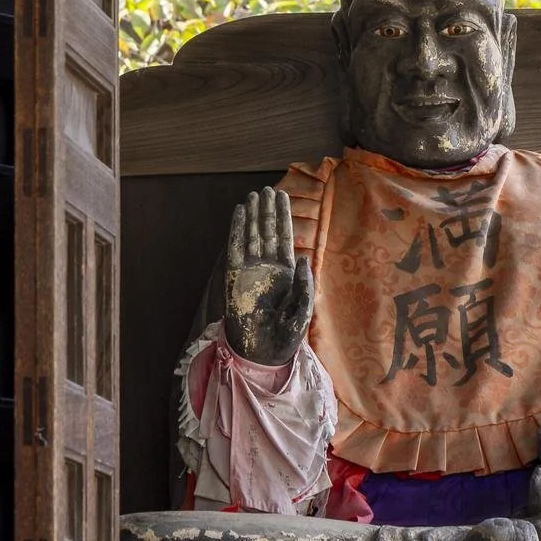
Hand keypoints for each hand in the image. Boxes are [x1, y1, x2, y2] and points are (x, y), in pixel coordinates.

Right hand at [223, 187, 314, 364]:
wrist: (262, 351)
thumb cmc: (286, 334)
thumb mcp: (303, 310)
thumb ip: (305, 285)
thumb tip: (303, 257)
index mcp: (287, 272)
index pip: (284, 237)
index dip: (283, 216)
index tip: (282, 195)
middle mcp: (268, 267)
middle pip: (267, 231)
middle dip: (267, 210)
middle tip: (266, 189)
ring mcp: (251, 270)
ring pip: (251, 235)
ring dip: (252, 215)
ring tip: (253, 195)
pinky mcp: (235, 276)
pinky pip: (235, 247)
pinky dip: (236, 229)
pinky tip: (239, 213)